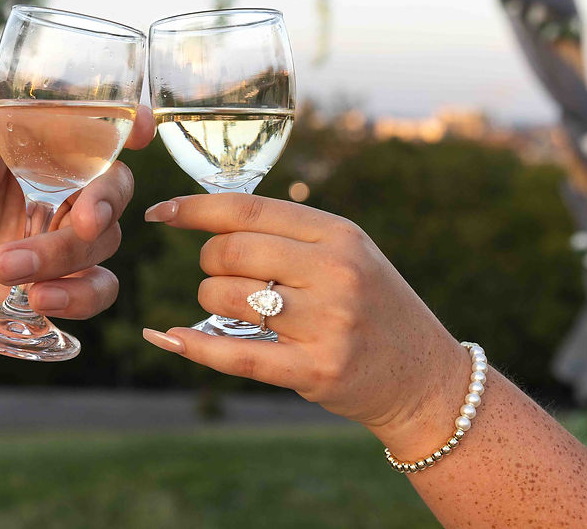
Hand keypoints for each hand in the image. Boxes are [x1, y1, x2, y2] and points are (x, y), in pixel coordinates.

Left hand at [0, 76, 154, 332]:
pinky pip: (95, 289)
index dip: (128, 127)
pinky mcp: (52, 285)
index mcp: (35, 154)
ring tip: (4, 268)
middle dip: (105, 204)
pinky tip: (40, 300)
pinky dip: (79, 296)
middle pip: (113, 190)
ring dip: (64, 257)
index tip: (144, 127)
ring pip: (102, 243)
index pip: (93, 134)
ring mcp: (57, 240)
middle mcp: (57, 194)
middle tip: (78, 222)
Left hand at [141, 193, 470, 456]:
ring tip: (229, 307)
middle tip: (218, 273)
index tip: (161, 210)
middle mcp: (336, 272)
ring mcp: (328, 323)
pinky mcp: (317, 370)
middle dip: (208, 261)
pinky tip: (171, 336)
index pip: (249, 208)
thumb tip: (208, 214)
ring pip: (226, 299)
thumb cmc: (371, 307)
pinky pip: (237, 355)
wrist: (425, 378)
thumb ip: (289, 235)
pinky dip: (195, 346)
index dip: (195, 208)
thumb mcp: (347, 254)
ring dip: (210, 301)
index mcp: (339, 234)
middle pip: (230, 252)